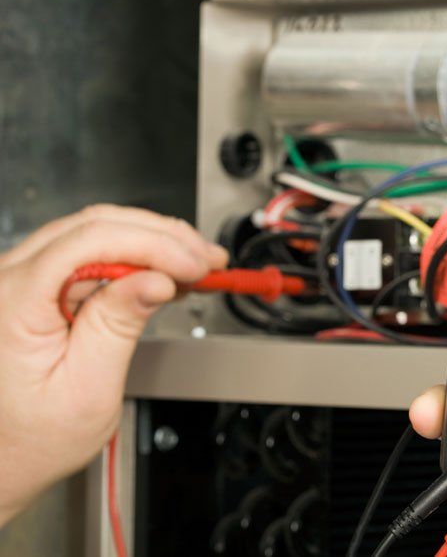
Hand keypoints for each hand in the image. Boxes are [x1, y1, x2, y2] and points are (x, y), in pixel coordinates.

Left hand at [0, 205, 227, 524]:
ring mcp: (18, 279)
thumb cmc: (29, 439)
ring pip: (94, 231)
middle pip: (94, 225)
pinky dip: (133, 255)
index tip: (194, 264)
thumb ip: (118, 327)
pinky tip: (164, 269)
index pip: (90, 241)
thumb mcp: (87, 391)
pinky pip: (87, 252)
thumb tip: (154, 279)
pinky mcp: (35, 285)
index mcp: (12, 303)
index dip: (153, 244)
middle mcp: (7, 280)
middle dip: (162, 237)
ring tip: (195, 263)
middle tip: (208, 258)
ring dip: (152, 242)